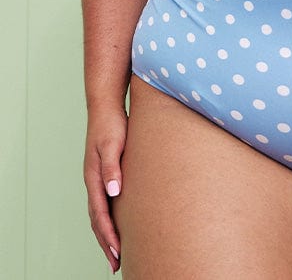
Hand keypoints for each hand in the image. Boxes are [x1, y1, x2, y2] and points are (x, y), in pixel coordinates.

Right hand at [83, 104, 127, 272]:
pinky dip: (108, 218)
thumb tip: (113, 193)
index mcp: (93, 177)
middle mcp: (93, 181)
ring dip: (106, 234)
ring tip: (115, 252)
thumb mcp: (113, 144)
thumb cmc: (111, 123)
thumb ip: (112, 168)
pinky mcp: (105, 173)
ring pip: (99, 213)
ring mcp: (97, 178)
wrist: (106, 106)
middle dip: (105, 242)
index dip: (108, 234)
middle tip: (115, 264)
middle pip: (96, 219)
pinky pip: (104, 203)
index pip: (99, 213)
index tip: (118, 252)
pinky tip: (117, 224)